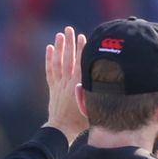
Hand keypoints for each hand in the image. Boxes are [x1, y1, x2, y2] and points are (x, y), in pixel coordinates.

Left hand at [44, 26, 87, 143]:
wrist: (62, 129)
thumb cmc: (82, 121)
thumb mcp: (94, 106)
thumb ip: (98, 93)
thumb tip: (108, 81)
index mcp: (79, 86)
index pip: (81, 63)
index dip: (82, 50)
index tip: (84, 37)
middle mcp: (68, 82)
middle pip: (68, 59)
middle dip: (70, 43)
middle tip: (70, 29)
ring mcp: (59, 84)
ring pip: (58, 62)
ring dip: (59, 47)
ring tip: (60, 34)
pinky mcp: (53, 88)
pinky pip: (50, 71)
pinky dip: (49, 59)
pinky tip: (49, 48)